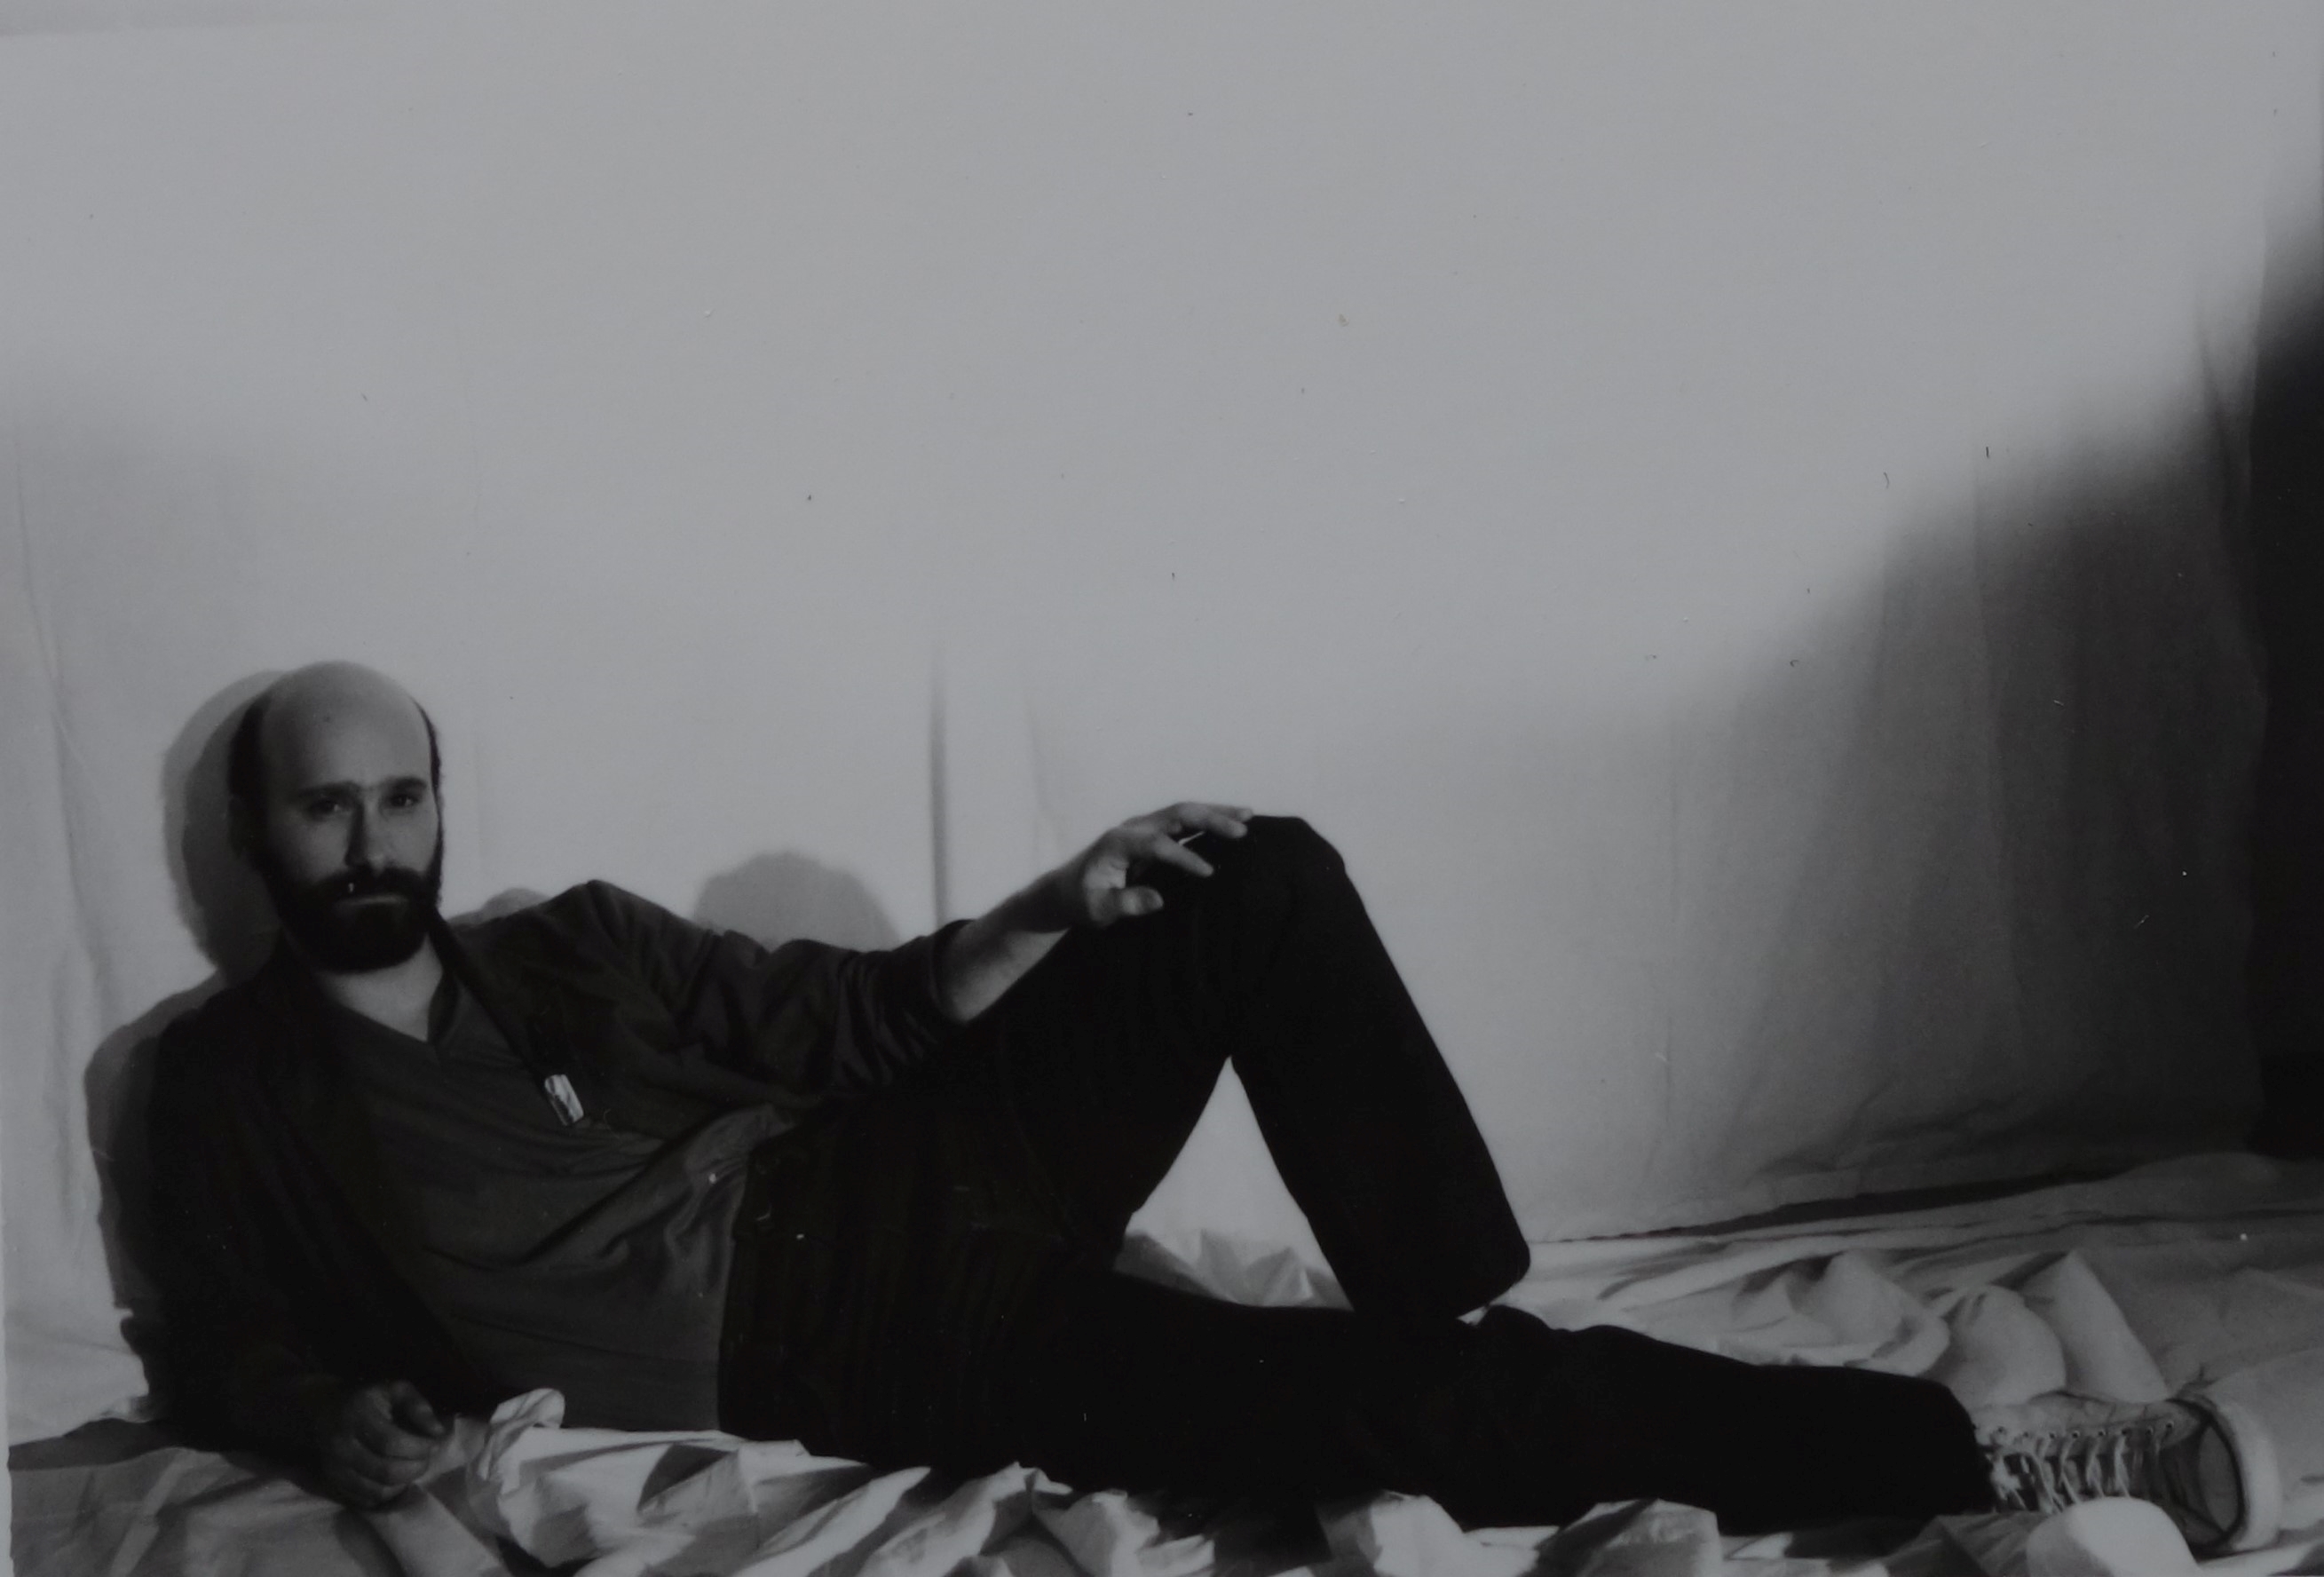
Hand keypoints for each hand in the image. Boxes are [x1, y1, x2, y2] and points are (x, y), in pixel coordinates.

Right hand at [310, 1379, 451, 1508]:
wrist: (327, 1410)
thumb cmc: (370, 1399)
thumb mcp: (397, 1391)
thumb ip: (419, 1407)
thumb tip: (438, 1432)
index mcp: (357, 1416)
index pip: (391, 1442)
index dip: (418, 1448)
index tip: (434, 1445)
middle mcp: (341, 1445)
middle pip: (386, 1471)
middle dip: (415, 1469)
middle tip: (426, 1460)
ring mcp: (334, 1468)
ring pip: (377, 1490)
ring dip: (403, 1484)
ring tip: (412, 1469)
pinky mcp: (333, 1484)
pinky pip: (366, 1500)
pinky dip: (386, 1495)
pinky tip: (395, 1480)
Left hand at [1040, 802, 1252, 927]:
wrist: (1067, 889)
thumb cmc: (1082, 900)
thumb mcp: (1097, 909)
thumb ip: (1124, 904)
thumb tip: (1157, 900)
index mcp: (1118, 842)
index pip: (1158, 844)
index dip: (1184, 858)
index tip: (1209, 874)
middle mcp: (1132, 828)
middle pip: (1177, 814)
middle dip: (1211, 819)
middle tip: (1242, 829)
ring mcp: (1143, 827)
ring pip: (1184, 812)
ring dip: (1215, 813)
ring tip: (1248, 815)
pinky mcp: (1151, 834)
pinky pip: (1183, 821)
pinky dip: (1208, 820)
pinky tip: (1231, 823)